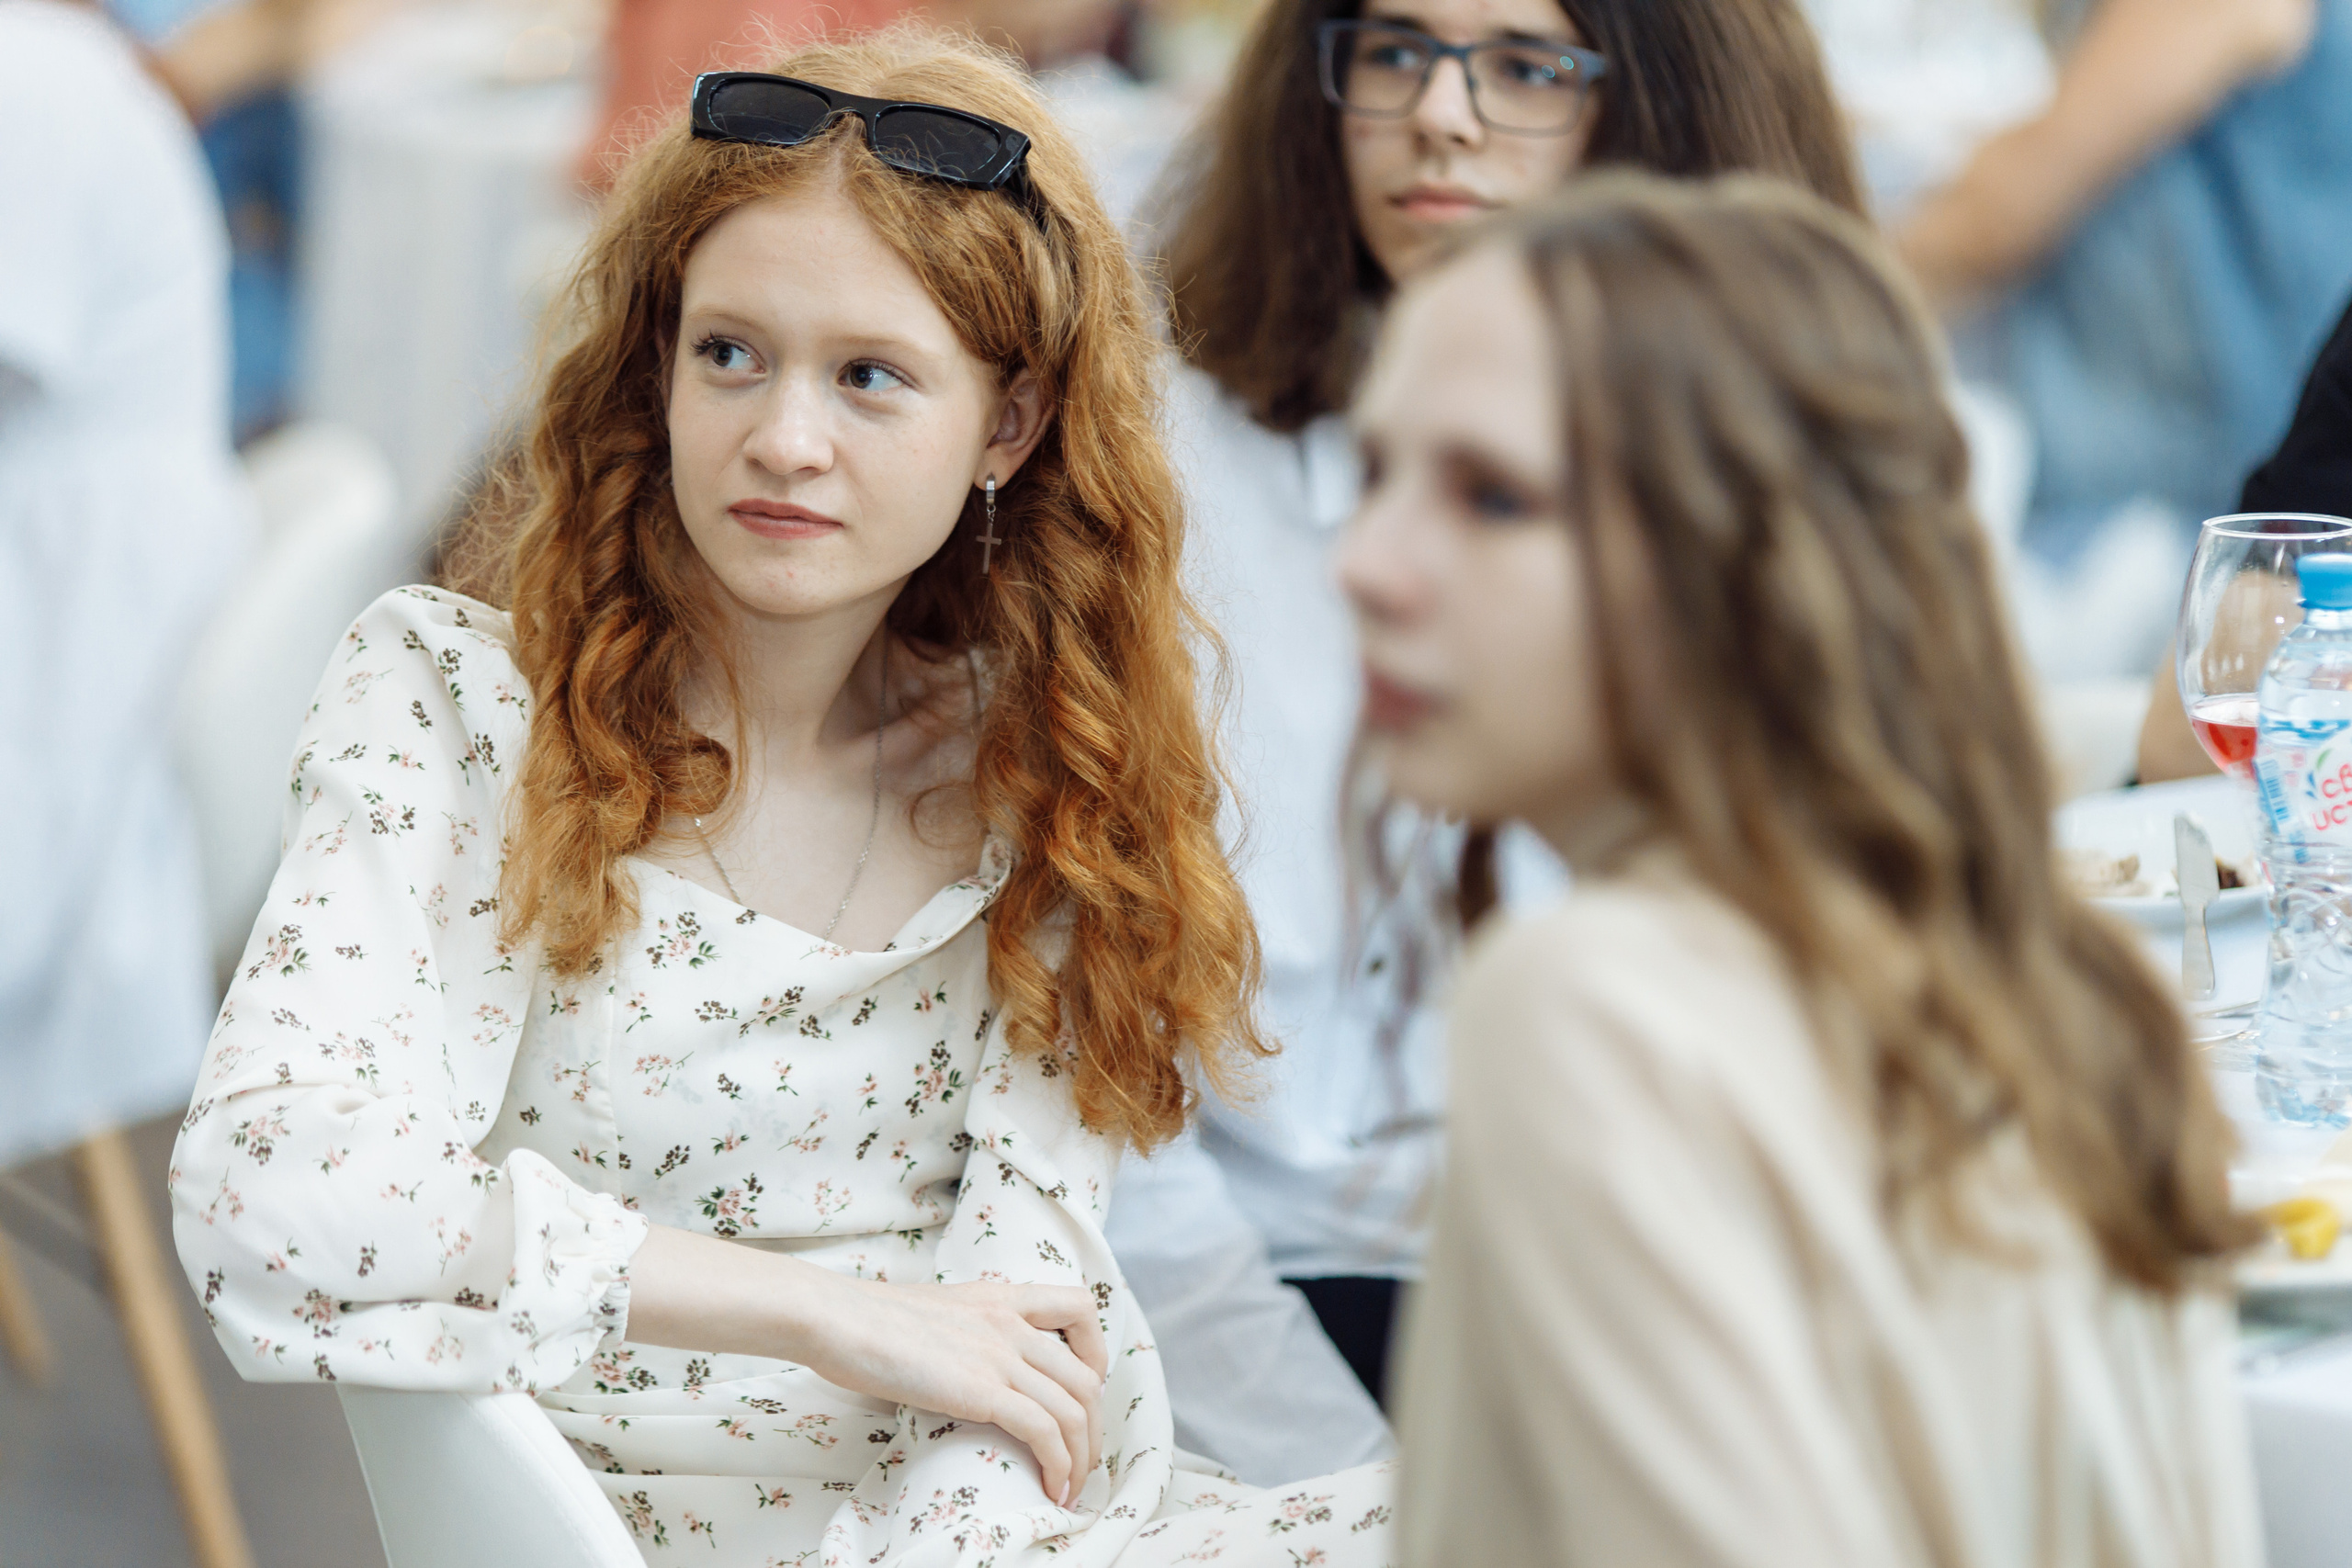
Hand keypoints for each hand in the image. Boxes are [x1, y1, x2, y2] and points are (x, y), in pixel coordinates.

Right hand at [791, 1275, 1109, 1505]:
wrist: (837, 1318)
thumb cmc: (867, 1321)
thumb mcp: (936, 1312)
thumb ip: (965, 1332)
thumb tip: (964, 1367)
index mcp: (1000, 1298)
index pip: (1079, 1306)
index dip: (1095, 1352)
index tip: (1085, 1390)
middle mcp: (1011, 1323)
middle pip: (1085, 1378)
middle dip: (1094, 1429)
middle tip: (1082, 1462)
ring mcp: (1000, 1355)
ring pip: (1074, 1409)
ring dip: (1081, 1457)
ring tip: (1070, 1488)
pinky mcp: (982, 1389)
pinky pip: (1044, 1430)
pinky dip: (1058, 1465)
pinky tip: (1051, 1488)